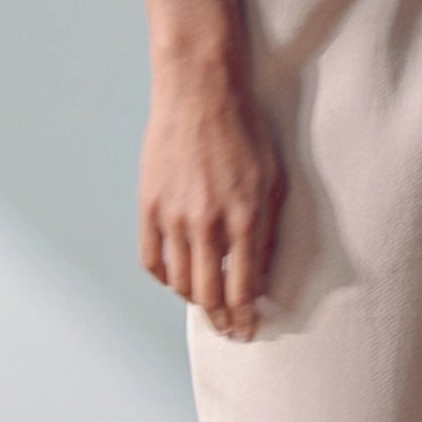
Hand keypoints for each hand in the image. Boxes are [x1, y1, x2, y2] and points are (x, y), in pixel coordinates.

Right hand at [139, 54, 283, 340]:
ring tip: (206, 305)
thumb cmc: (245, 132)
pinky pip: (152, 260)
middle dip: (221, 321)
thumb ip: (266, 231)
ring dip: (195, 301)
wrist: (201, 91)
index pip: (244, 290)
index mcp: (244, 219)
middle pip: (209, 296)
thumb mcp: (273, 180)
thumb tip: (261, 276)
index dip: (245, 318)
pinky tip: (178, 278)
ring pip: (179, 283)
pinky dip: (165, 278)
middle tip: (228, 330)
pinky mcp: (149, 205)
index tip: (248, 331)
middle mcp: (207, 224)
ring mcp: (173, 216)